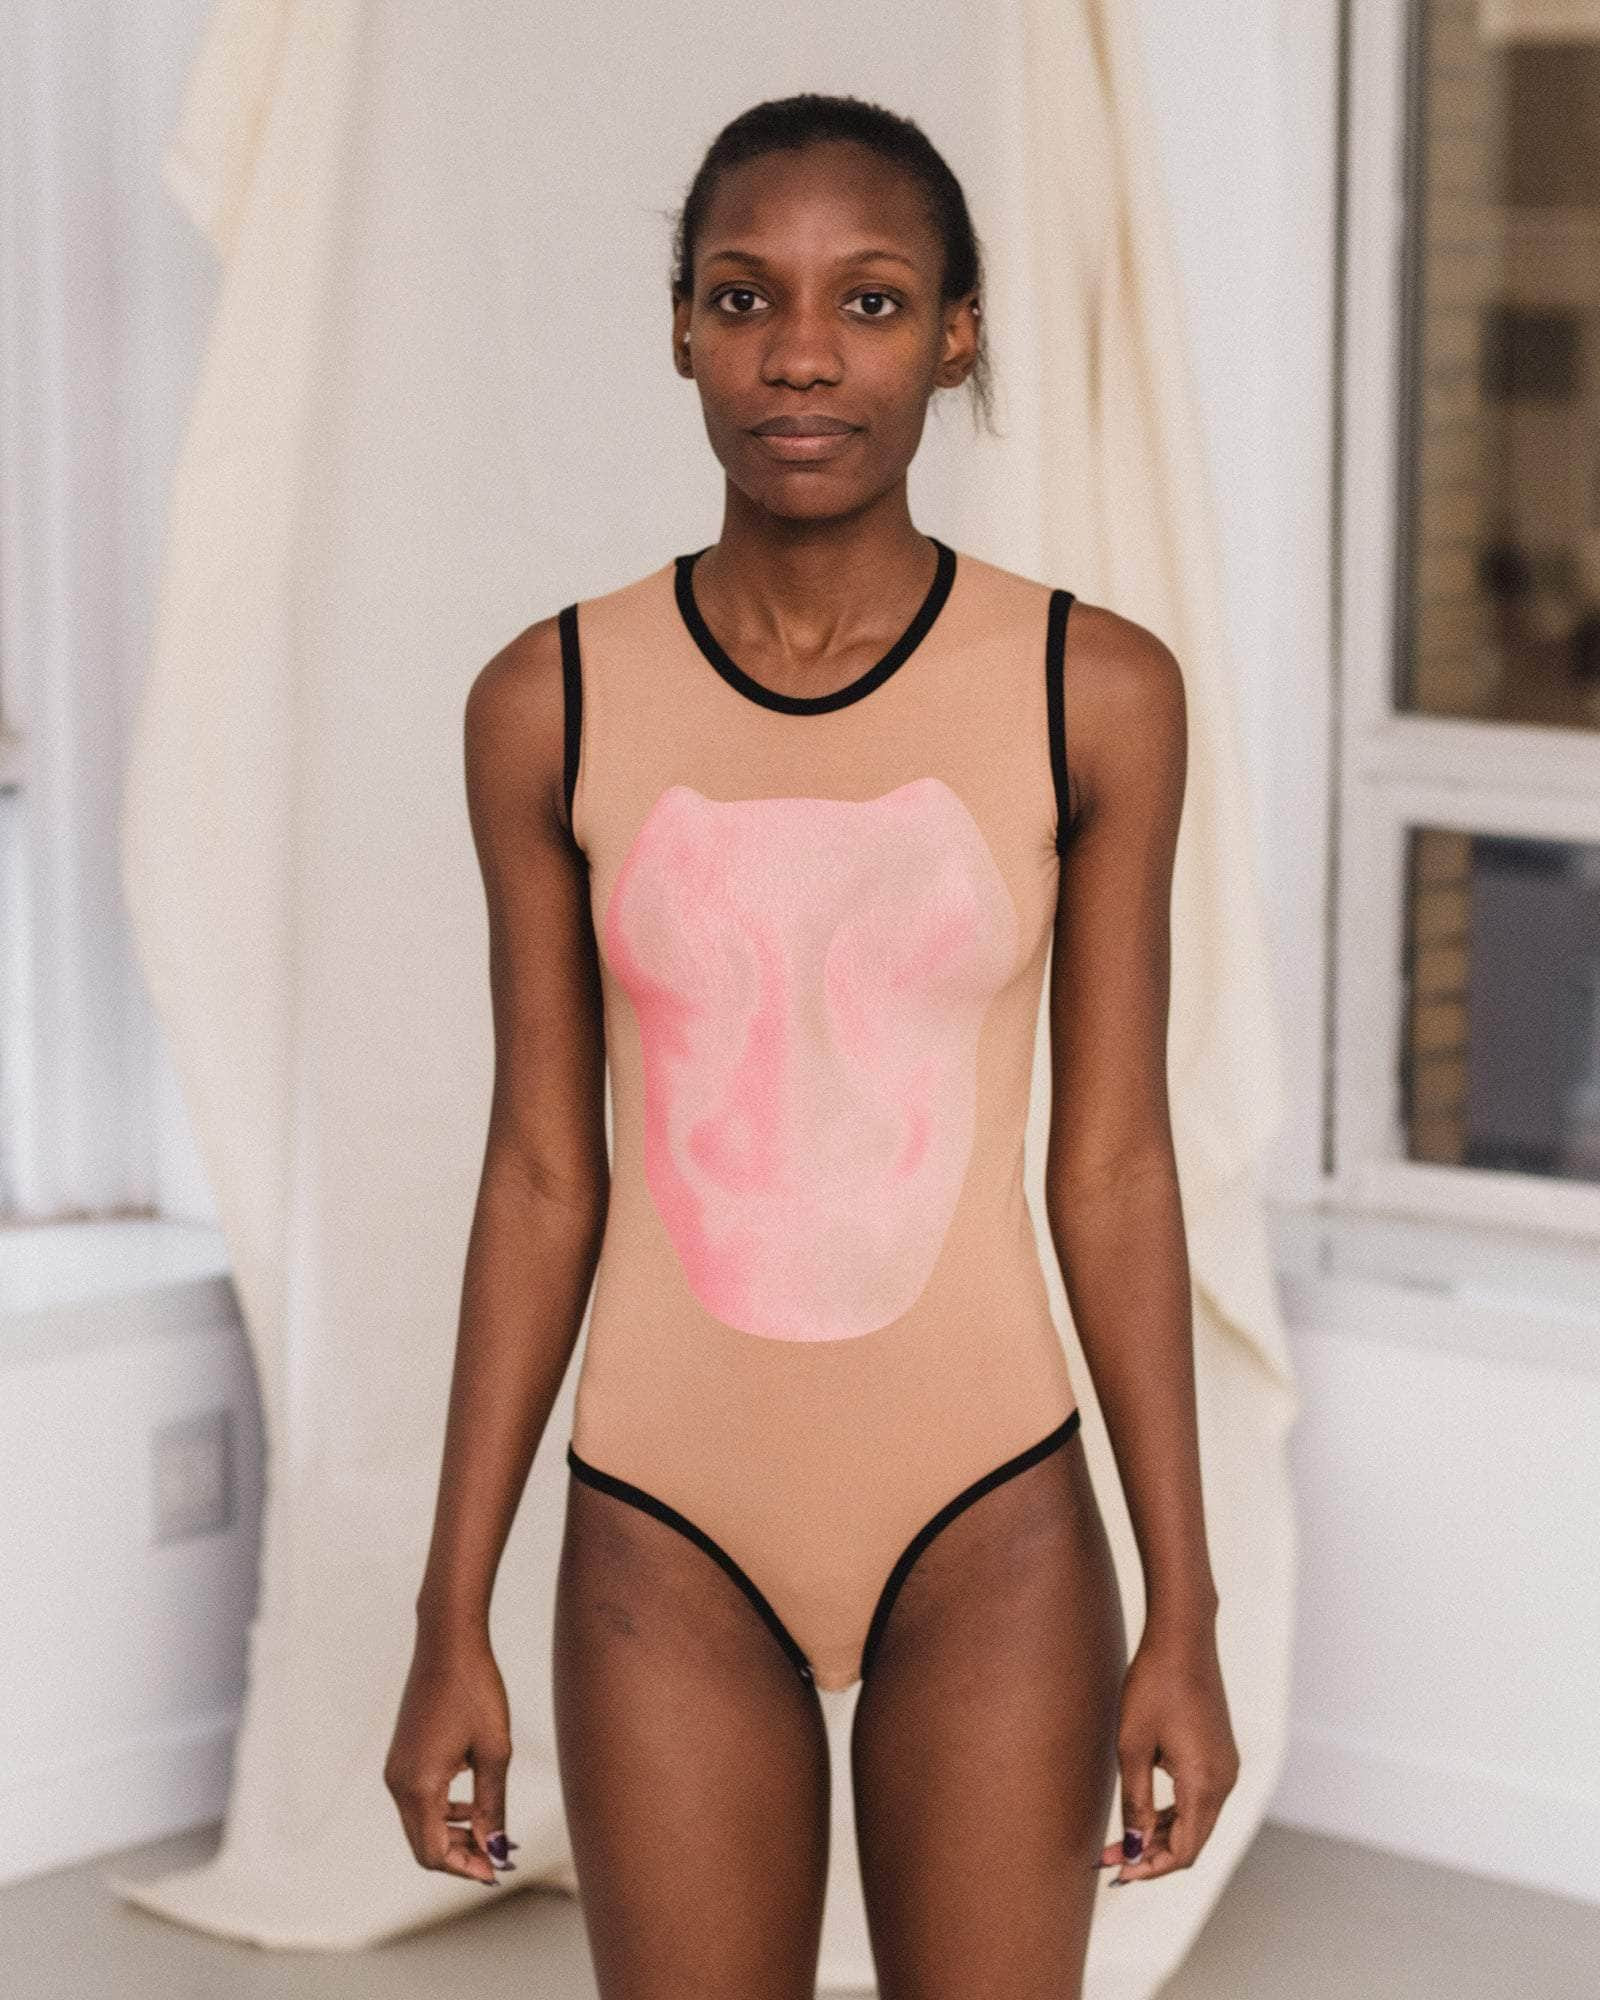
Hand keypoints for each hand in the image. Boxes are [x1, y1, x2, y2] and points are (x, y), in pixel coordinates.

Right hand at [384, 1619, 518, 1885]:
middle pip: (423, 1844)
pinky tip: (473, 1801)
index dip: (467, 1867)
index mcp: (418, 1786)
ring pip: (420, 1824)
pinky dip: (443, 1811)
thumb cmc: (475, 1691)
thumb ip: (493, 1806)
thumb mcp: (494, 1752)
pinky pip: (417, 1801)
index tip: (499, 1871)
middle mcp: (398, 1784)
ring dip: (452, 1834)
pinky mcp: (400, 1757)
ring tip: (491, 1829)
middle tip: (498, 1856)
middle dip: (460, 1855)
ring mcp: (395, 1769)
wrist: (447, 1642)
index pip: (435, 1854)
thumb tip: (496, 1849)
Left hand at [1098, 1619, 1238, 1885]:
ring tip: (1118, 1841)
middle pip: (1191, 1841)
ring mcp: (1226, 1768)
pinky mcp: (1220, 1755)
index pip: (1183, 1851)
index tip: (1115, 1874)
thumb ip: (1134, 1802)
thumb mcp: (1132, 1746)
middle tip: (1108, 1861)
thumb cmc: (1152, 1686)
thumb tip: (1131, 1848)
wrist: (1183, 1639)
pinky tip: (1143, 1813)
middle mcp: (1225, 1782)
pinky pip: (1199, 1799)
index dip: (1149, 1869)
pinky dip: (1173, 1813)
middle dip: (1151, 1855)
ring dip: (1160, 1835)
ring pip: (1195, 1821)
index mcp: (1205, 1784)